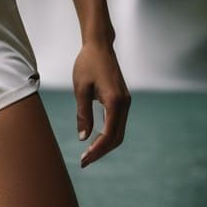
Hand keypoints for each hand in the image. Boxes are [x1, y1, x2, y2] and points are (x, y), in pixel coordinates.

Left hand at [72, 40, 129, 167]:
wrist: (99, 45)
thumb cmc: (87, 63)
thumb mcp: (81, 89)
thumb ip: (83, 114)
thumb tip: (83, 137)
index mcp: (115, 101)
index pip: (109, 134)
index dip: (97, 150)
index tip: (84, 160)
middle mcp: (124, 103)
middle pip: (117, 137)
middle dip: (101, 151)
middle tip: (84, 161)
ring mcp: (126, 102)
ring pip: (119, 131)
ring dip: (105, 144)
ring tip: (88, 153)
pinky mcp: (123, 99)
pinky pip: (118, 122)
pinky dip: (108, 134)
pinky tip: (95, 138)